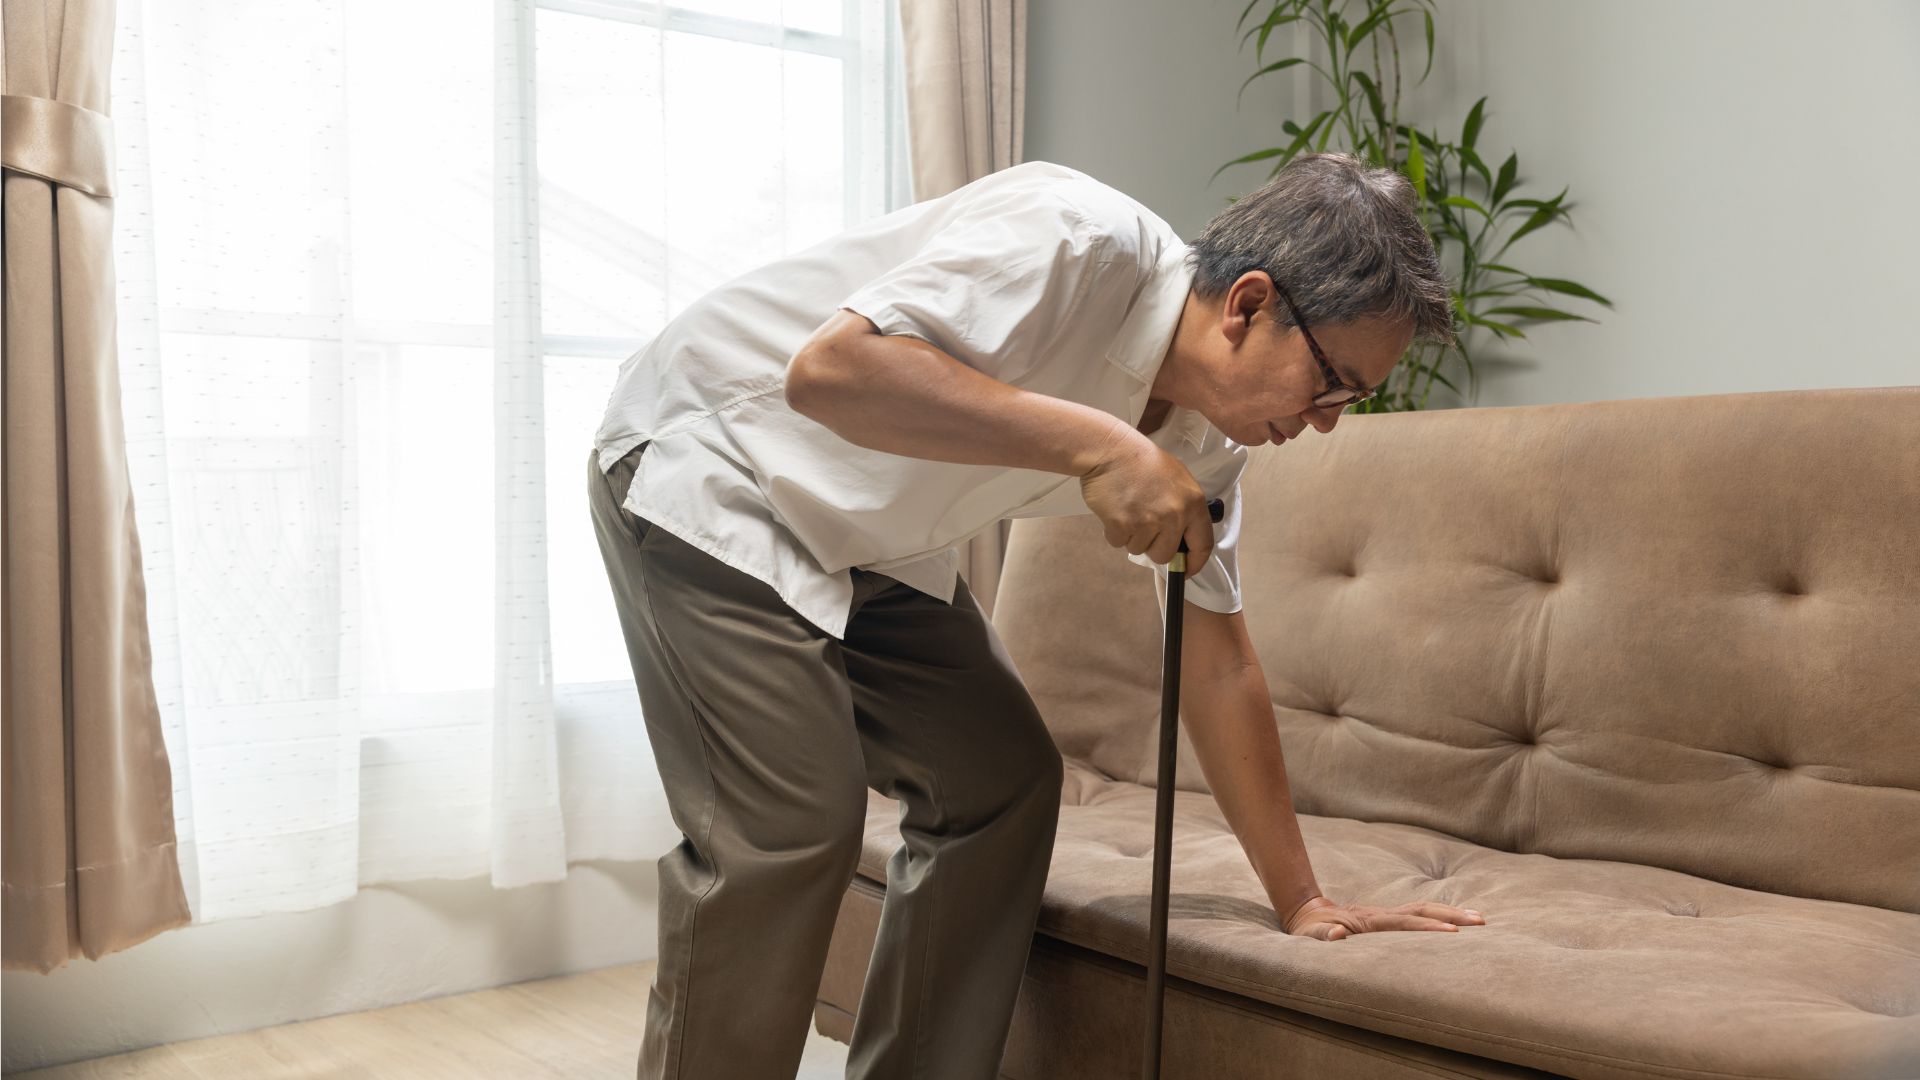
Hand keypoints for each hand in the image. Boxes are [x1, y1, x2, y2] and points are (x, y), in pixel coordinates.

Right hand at [1077, 422, 1214, 574]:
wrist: (1111, 450)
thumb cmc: (1143, 462)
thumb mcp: (1178, 479)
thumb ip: (1185, 509)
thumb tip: (1182, 539)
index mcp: (1193, 503)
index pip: (1203, 544)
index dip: (1194, 562)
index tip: (1186, 570)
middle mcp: (1174, 515)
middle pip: (1164, 554)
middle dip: (1153, 546)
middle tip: (1144, 526)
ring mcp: (1147, 521)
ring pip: (1138, 549)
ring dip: (1131, 536)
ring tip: (1128, 509)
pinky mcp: (1122, 525)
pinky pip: (1118, 542)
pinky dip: (1114, 531)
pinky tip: (1115, 510)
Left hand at [1283, 895, 1487, 939]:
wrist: (1308, 912)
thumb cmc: (1312, 930)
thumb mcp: (1312, 935)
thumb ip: (1323, 935)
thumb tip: (1338, 934)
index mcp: (1370, 921)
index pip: (1406, 924)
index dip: (1430, 928)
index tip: (1454, 933)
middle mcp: (1383, 914)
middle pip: (1424, 910)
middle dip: (1453, 915)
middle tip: (1481, 922)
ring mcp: (1388, 914)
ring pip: (1425, 908)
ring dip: (1452, 911)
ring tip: (1481, 918)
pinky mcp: (1390, 917)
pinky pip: (1420, 914)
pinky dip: (1441, 914)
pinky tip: (1458, 920)